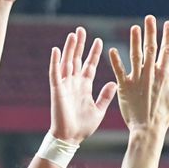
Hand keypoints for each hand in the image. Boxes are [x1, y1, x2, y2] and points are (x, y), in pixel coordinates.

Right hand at [47, 27, 116, 143]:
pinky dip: (55, 61)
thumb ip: (105, 96)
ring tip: (73, 34)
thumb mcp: (99, 110)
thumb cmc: (84, 126)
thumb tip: (114, 82)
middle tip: (82, 30)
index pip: (89, 65)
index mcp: (85, 87)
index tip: (99, 40)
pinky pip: (55, 73)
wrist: (71, 138)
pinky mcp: (57, 90)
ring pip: (67, 62)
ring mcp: (65, 85)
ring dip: (69, 49)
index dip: (93, 53)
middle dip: (80, 45)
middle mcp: (74, 83)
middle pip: (77, 59)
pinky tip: (57, 49)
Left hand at [108, 16, 168, 136]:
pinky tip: (111, 49)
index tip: (167, 23)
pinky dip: (115, 60)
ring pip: (135, 55)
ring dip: (135, 40)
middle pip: (151, 48)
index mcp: (164, 75)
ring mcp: (137, 79)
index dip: (167, 36)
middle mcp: (151, 73)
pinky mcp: (124, 86)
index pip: (167, 50)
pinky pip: (119, 70)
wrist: (148, 128)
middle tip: (149, 18)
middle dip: (151, 32)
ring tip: (134, 28)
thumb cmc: (165, 116)